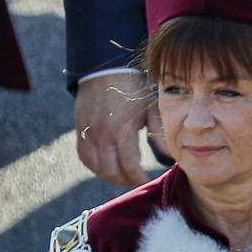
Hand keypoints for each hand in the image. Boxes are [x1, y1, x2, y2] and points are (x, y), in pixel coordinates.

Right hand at [75, 70, 153, 187]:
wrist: (105, 71)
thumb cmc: (131, 88)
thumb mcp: (149, 108)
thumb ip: (159, 134)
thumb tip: (171, 155)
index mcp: (122, 130)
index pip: (130, 167)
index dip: (138, 177)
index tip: (145, 179)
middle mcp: (103, 136)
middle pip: (112, 172)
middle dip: (125, 180)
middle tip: (135, 179)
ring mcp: (89, 134)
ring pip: (97, 168)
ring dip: (110, 176)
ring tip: (122, 175)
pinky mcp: (80, 131)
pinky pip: (84, 158)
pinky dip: (95, 166)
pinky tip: (106, 166)